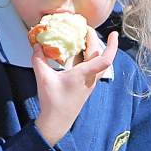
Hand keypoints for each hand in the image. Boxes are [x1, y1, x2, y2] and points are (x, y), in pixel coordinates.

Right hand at [32, 28, 117, 145]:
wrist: (57, 122)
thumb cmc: (53, 102)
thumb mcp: (43, 78)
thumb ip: (38, 60)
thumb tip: (36, 45)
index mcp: (84, 74)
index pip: (105, 59)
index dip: (112, 45)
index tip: (113, 33)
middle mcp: (90, 78)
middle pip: (102, 56)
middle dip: (98, 40)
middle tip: (88, 28)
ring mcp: (89, 84)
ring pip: (98, 63)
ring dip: (95, 50)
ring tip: (85, 38)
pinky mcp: (85, 87)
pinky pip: (92, 69)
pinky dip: (89, 58)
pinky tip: (79, 54)